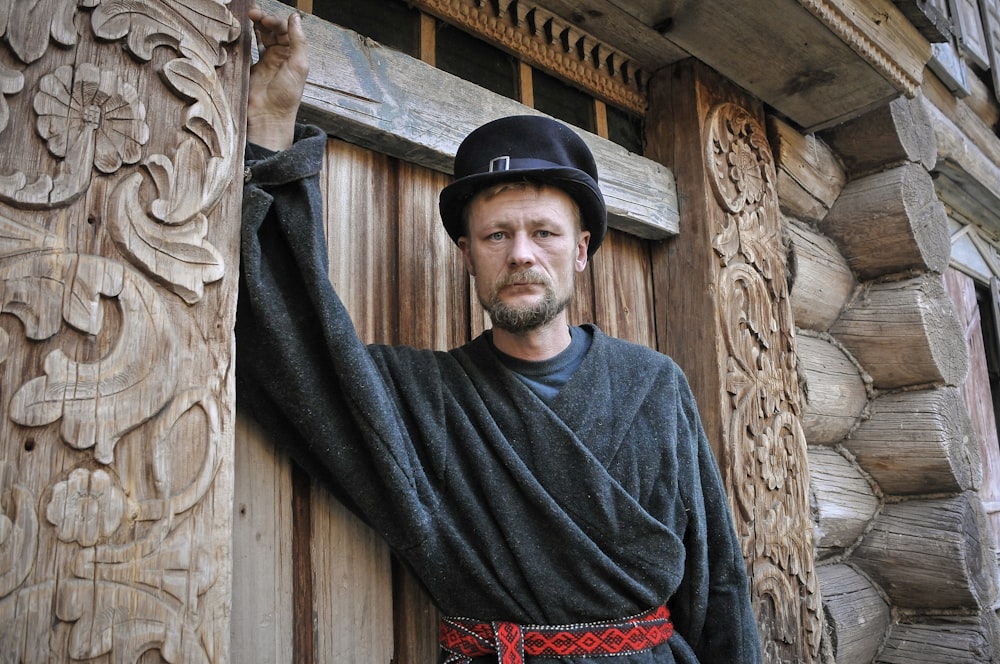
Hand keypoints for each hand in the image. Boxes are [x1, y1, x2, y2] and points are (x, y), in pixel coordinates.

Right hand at [247, 7, 308, 150]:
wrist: (268, 116)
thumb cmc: (287, 96)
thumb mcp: (298, 66)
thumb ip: (298, 40)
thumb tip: (295, 17)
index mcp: (293, 55)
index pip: (285, 31)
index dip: (275, 22)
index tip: (266, 20)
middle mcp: (280, 56)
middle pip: (272, 30)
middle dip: (264, 20)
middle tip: (253, 15)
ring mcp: (265, 60)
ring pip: (260, 35)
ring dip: (255, 25)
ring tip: (248, 16)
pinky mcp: (251, 67)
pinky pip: (248, 47)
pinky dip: (246, 36)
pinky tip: (242, 28)